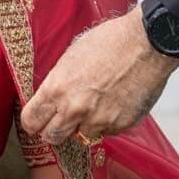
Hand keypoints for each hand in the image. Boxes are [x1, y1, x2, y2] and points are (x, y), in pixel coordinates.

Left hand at [19, 8, 178, 147]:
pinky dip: (107, 122)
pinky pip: (106, 131)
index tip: (37, 120)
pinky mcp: (120, 125)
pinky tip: (114, 102)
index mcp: (57, 88)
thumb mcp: (72, 56)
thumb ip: (59, 83)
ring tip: (95, 104)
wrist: (148, 43)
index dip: (33, 122)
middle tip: (61, 119)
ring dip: (84, 125)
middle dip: (54, 129)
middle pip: (52, 137)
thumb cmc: (110, 41)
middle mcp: (75, 109)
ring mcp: (99, 120)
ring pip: (81, 136)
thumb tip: (51, 99)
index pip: (31, 121)